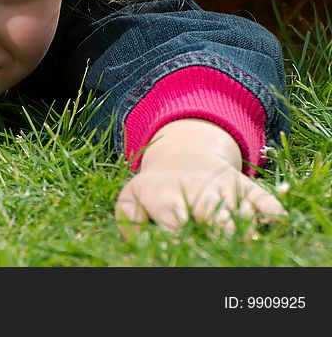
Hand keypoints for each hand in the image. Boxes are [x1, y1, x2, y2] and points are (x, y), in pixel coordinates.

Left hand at [115, 119, 286, 234]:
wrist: (183, 154)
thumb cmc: (154, 188)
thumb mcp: (131, 197)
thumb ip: (129, 219)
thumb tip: (139, 243)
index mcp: (165, 197)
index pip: (172, 220)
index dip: (178, 237)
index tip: (183, 250)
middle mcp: (195, 191)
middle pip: (211, 214)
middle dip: (218, 233)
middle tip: (223, 248)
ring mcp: (222, 187)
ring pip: (239, 209)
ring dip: (245, 226)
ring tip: (247, 240)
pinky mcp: (244, 184)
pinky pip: (262, 197)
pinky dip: (271, 210)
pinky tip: (277, 221)